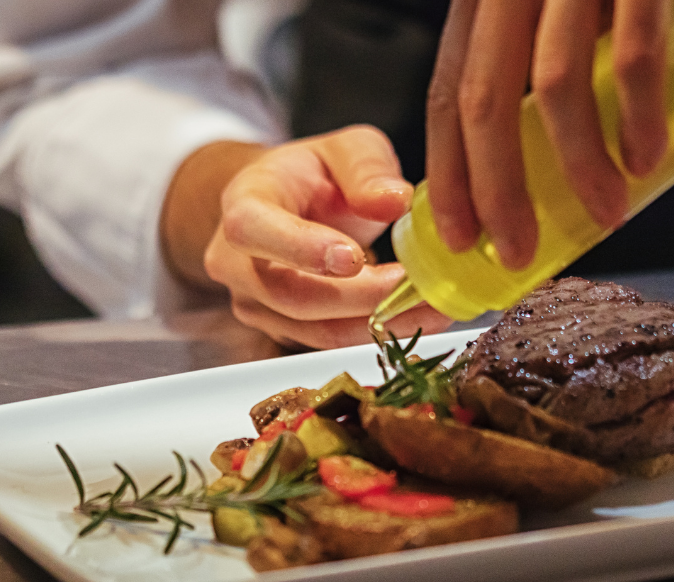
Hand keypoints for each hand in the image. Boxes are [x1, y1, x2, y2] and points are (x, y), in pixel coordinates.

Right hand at [161, 127, 450, 349]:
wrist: (285, 206)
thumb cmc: (313, 174)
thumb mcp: (346, 149)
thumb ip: (367, 168)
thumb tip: (396, 200)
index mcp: (243, 204)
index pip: (254, 230)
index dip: (301, 248)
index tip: (353, 258)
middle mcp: (237, 263)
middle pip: (292, 295)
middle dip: (361, 298)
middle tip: (419, 287)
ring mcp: (257, 303)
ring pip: (317, 329)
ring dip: (381, 323)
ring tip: (436, 306)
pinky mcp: (284, 330)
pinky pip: (332, 339)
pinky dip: (379, 331)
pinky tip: (420, 315)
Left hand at [426, 0, 668, 268]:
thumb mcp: (545, 3)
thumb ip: (536, 56)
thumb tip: (541, 157)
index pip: (447, 92)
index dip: (450, 171)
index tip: (460, 235)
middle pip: (485, 103)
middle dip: (499, 192)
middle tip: (519, 251)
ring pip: (556, 88)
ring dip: (579, 166)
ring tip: (607, 213)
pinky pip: (634, 56)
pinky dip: (638, 117)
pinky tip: (646, 158)